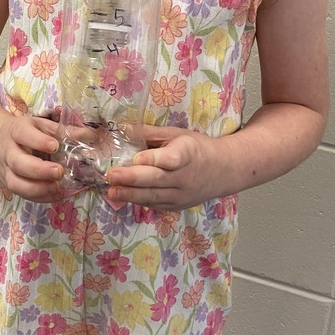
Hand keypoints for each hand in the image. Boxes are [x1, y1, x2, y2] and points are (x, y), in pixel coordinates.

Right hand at [0, 113, 62, 202]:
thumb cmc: (22, 133)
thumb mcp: (39, 124)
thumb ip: (62, 130)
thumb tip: (90, 135)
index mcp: (15, 131)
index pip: (23, 134)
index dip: (38, 141)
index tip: (54, 146)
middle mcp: (8, 151)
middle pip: (17, 162)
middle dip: (39, 170)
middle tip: (59, 171)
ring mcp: (6, 170)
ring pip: (16, 183)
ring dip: (37, 189)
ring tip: (57, 188)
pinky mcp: (9, 184)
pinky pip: (22, 195)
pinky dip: (39, 197)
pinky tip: (54, 195)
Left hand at [105, 126, 221, 210]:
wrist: (223, 170)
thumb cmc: (196, 148)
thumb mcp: (177, 134)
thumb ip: (150, 133)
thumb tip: (122, 128)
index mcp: (187, 153)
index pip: (171, 159)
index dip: (154, 159)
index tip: (136, 158)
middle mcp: (185, 176)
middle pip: (157, 179)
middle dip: (132, 178)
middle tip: (111, 176)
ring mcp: (182, 194)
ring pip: (154, 196)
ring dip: (130, 194)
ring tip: (111, 191)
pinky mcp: (177, 206)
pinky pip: (156, 204)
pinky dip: (138, 200)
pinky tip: (123, 196)